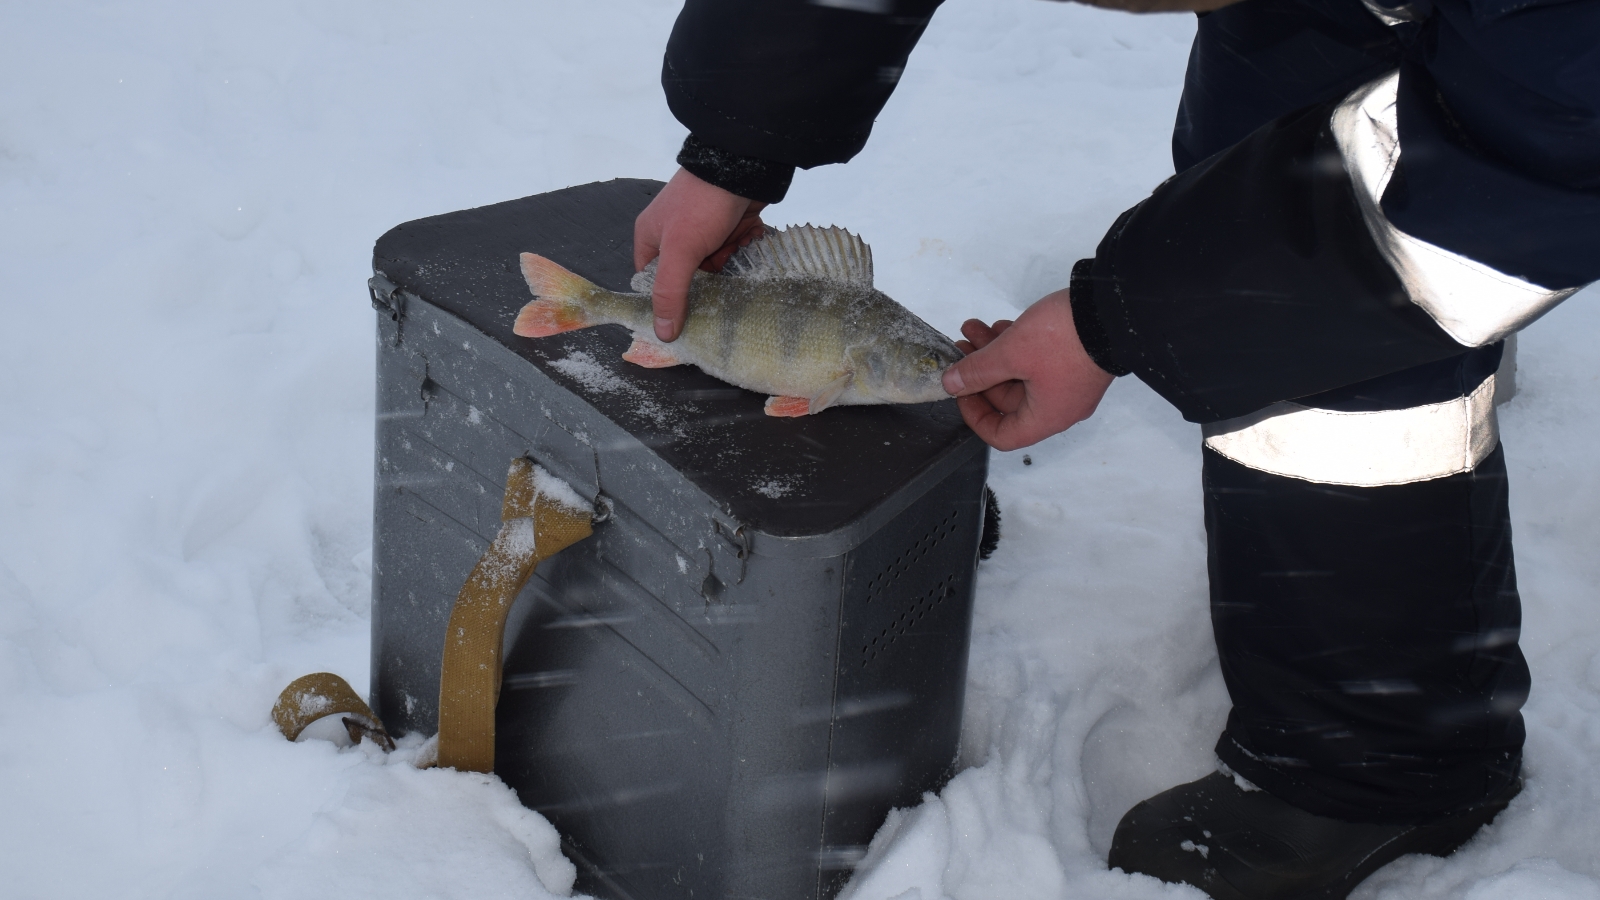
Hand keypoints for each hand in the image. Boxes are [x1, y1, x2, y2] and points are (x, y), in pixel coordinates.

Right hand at [634, 168, 766, 340]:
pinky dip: (745, 251)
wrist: (742, 166)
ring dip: (730, 265)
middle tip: (721, 283)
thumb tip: (663, 334)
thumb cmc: (701, 205)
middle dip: (708, 282)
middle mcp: (675, 235)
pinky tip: (751, 244)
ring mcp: (704, 230)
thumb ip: (670, 293)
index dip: (667, 300)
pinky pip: (736, 252)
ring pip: (716, 266)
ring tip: (737, 256)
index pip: (653, 282)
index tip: (686, 317)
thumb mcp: (680, 250)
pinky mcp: (730, 226)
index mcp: (652, 238)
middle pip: (689, 278)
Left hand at [941, 289, 1114, 450]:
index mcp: (1046, 416)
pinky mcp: (1073, 361)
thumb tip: (951, 384)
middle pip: (1007, 400)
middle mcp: (1058, 406)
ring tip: (973, 329)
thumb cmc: (1065, 338)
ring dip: (993, 354)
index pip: (1002, 435)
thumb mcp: (1011, 353)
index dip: (974, 416)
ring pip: (1019, 375)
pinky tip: (998, 326)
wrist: (1113, 306)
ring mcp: (1067, 383)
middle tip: (961, 347)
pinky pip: (1036, 362)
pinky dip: (1015, 346)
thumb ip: (977, 371)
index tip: (960, 390)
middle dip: (980, 372)